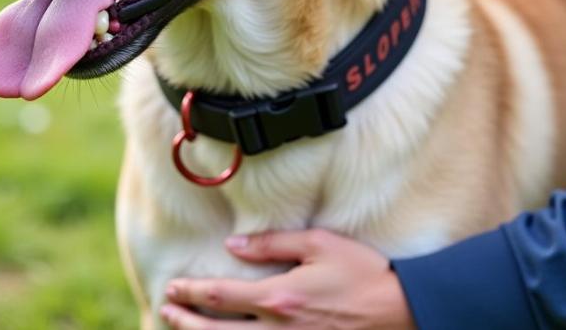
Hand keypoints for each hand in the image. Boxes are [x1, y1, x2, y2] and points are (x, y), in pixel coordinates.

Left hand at [160, 228, 414, 328]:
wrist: (399, 310)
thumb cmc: (360, 271)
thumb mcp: (318, 244)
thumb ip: (273, 243)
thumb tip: (234, 244)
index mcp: (279, 298)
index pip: (222, 295)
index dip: (193, 292)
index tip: (174, 286)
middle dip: (186, 321)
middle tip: (166, 308)